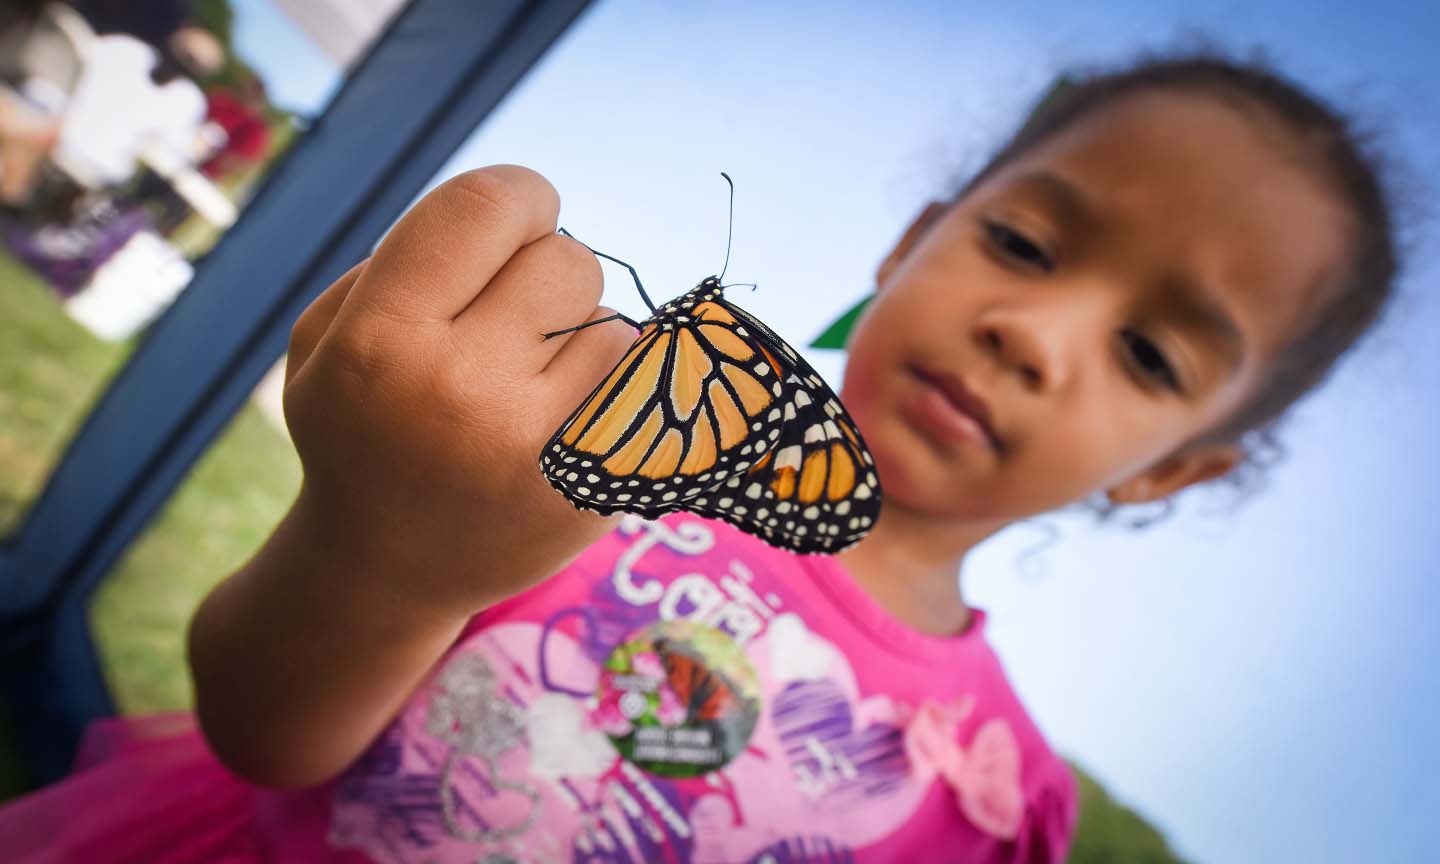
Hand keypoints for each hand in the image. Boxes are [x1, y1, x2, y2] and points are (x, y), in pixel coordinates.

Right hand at [281, 165, 634, 618]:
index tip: (519, 221)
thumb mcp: (328, 334)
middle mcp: (461, 390)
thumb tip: (520, 215)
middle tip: (512, 322)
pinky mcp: (597, 489)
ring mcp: (540, 448)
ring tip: (530, 385)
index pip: (487, 204)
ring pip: (613, 324)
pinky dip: (618, 388)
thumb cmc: (361, 428)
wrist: (386, 570)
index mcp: (381, 339)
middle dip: (547, 274)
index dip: (521, 197)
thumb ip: (407, 256)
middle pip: (568, 259)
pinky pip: (646, 386)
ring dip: (583, 338)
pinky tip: (569, 419)